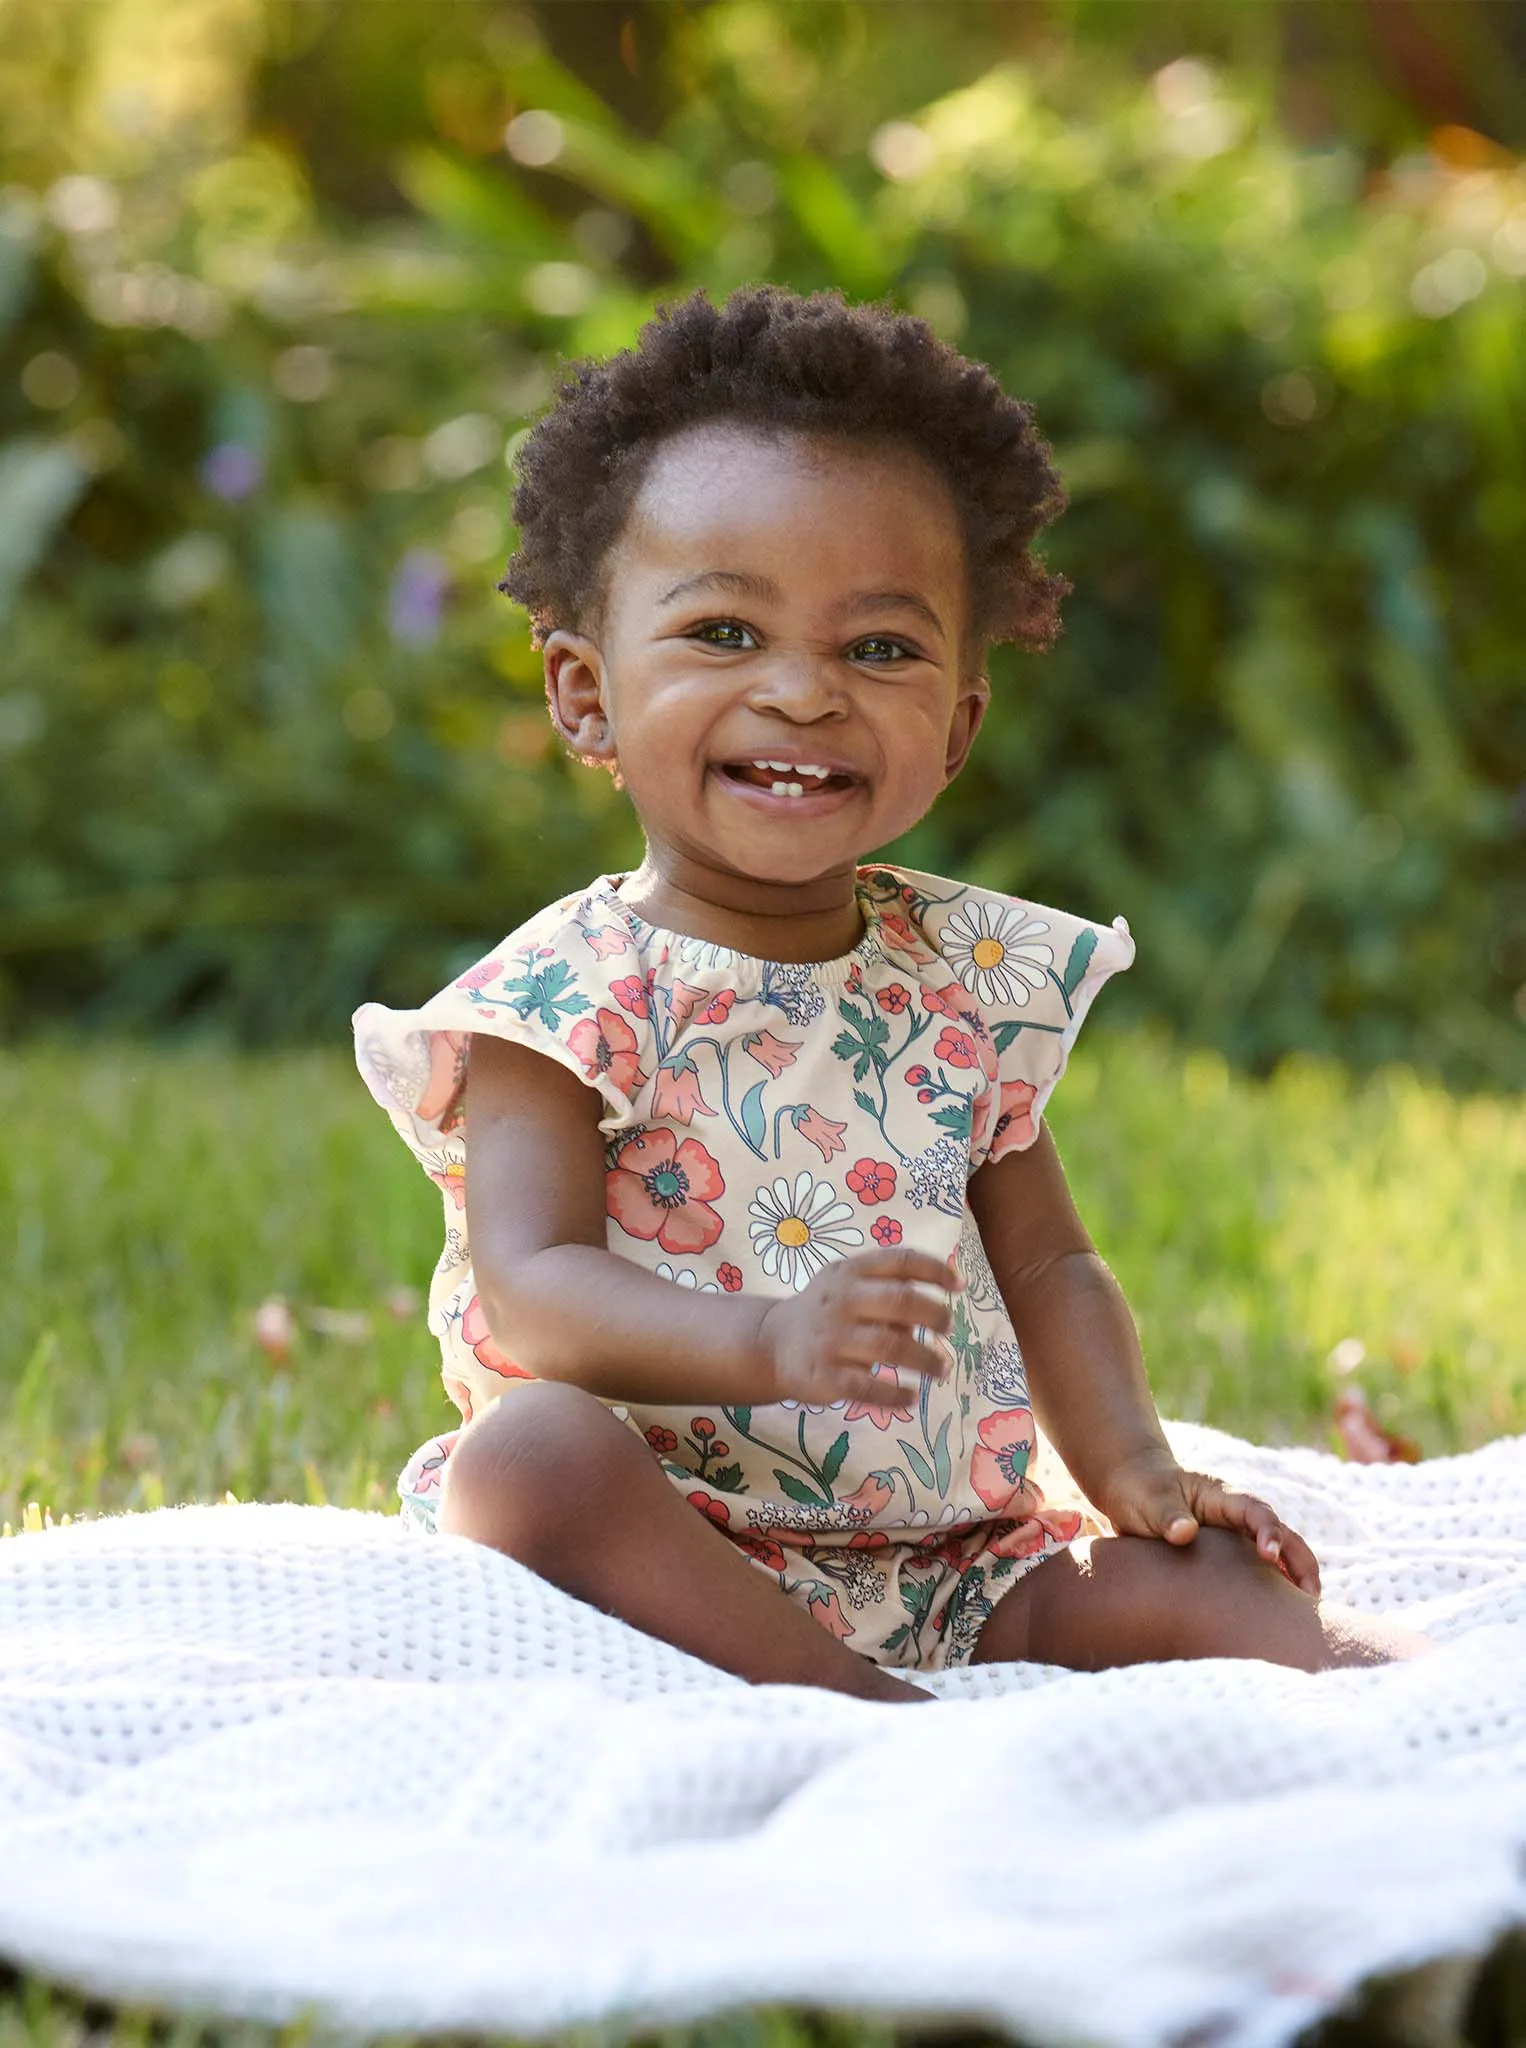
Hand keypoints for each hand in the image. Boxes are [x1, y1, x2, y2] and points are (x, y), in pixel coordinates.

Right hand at [757, 1247, 960, 1412]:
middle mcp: (842, 1300)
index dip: (935, 1270)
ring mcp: (833, 1339)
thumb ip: (889, 1291)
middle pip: (900, 1301)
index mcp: (852, 1272)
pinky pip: (868, 1388)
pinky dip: (896, 1395)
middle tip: (949, 1329)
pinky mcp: (826, 1375)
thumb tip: (935, 1312)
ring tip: (941, 1369)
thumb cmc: (824, 1311)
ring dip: (925, 1360)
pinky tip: (911, 1397)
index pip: (901, 1261)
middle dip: (935, 1315)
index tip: (959, 1286)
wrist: (771, 1344)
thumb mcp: (848, 1285)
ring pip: (891, 1347)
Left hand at [1097, 1448, 1321, 1597]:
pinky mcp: (1233, 1554)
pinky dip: (1276, 1587)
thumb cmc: (1141, 1491)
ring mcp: (1239, 1534)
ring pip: (1280, 1552)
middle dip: (1299, 1559)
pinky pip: (1262, 1569)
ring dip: (1295, 1576)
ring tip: (1306, 1612)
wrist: (1134, 1489)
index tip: (1269, 1556)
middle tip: (1310, 1593)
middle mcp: (1238, 1514)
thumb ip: (1167, 1515)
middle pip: (1281, 1532)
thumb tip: (1184, 1533)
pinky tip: (1281, 1614)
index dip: (1267, 1530)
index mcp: (1222, 1495)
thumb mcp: (1149, 1500)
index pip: (1255, 1509)